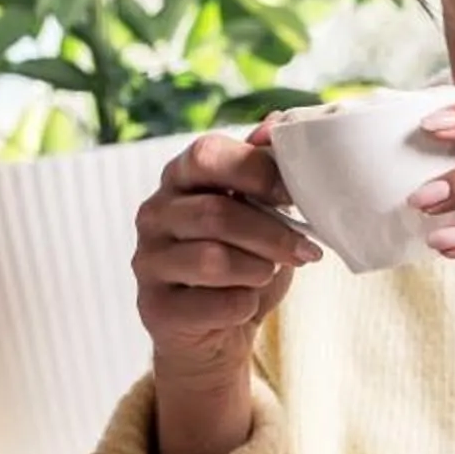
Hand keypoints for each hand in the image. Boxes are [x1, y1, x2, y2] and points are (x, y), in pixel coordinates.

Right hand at [132, 130, 320, 382]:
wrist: (217, 331)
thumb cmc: (242, 258)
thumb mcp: (259, 208)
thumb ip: (264, 167)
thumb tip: (278, 122)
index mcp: (179, 177)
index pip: (206, 154)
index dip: (256, 171)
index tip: (293, 194)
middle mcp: (154, 213)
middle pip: (216, 213)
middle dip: (272, 233)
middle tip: (306, 250)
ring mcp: (147, 260)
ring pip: (212, 260)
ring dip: (258, 269)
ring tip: (269, 273)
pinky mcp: (154, 307)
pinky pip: (212, 304)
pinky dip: (243, 305)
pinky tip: (245, 303)